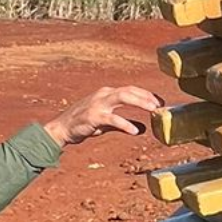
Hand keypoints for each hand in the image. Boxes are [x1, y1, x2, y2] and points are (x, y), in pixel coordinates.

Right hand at [43, 87, 163, 146]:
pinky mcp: (93, 116)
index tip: (160, 102)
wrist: (61, 129)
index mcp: (107, 94)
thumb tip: (143, 129)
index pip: (131, 89)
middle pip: (129, 90)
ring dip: (140, 102)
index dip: (147, 94)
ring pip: (122, 97)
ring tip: (154, 110)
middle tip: (160, 105)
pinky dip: (125, 124)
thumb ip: (124, 124)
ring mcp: (97, 104)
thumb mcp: (107, 122)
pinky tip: (135, 131)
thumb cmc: (84, 124)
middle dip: (146, 96)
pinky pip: (112, 119)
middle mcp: (103, 95)